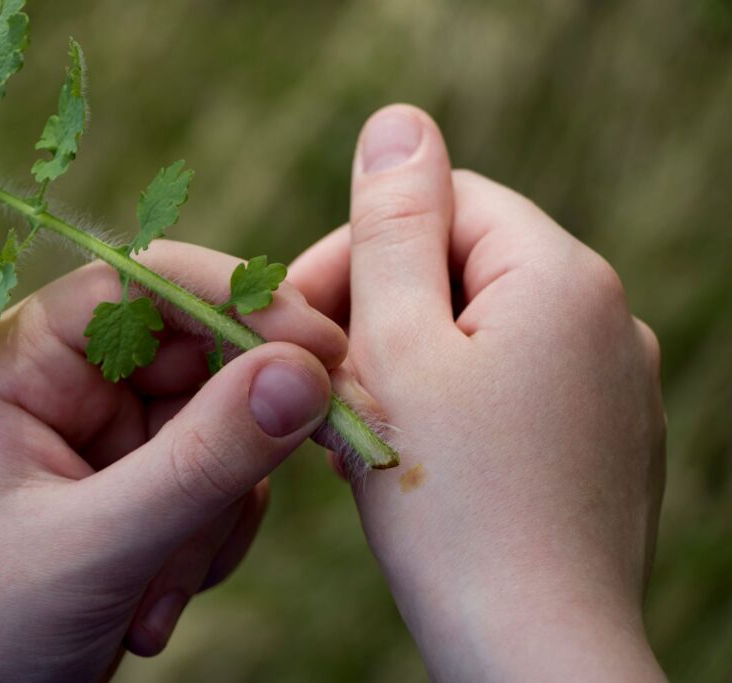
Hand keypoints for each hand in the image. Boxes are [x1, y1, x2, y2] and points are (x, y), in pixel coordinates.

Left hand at [0, 241, 346, 682]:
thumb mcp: (95, 544)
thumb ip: (204, 459)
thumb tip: (307, 372)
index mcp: (18, 360)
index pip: (143, 283)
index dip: (237, 299)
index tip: (321, 347)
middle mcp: (62, 384)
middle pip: (197, 360)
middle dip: (227, 447)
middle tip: (245, 503)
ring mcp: (100, 439)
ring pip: (218, 431)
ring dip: (209, 520)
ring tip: (152, 599)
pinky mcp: (131, 489)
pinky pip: (213, 484)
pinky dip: (204, 546)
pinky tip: (149, 608)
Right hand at [290, 105, 666, 680]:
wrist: (533, 654)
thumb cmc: (453, 507)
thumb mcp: (399, 350)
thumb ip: (393, 229)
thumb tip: (398, 124)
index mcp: (563, 276)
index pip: (444, 204)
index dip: (359, 254)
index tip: (302, 323)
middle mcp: (606, 317)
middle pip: (461, 270)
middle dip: (377, 318)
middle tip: (320, 389)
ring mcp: (611, 383)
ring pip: (477, 333)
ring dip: (403, 366)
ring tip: (352, 433)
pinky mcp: (601, 438)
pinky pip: (508, 388)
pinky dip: (448, 406)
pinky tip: (408, 459)